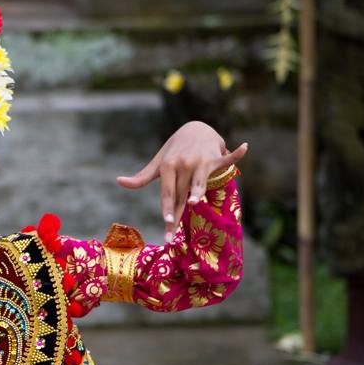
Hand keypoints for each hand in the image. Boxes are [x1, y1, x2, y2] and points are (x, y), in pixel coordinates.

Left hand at [117, 121, 247, 241]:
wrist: (195, 128)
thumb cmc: (175, 151)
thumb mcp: (159, 163)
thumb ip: (142, 177)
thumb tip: (119, 182)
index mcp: (168, 167)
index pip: (167, 193)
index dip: (166, 208)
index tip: (165, 222)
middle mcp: (183, 164)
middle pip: (180, 196)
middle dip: (176, 216)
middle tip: (170, 236)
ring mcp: (200, 160)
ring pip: (199, 181)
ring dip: (198, 190)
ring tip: (194, 202)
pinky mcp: (215, 156)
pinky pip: (226, 157)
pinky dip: (235, 154)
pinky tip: (244, 148)